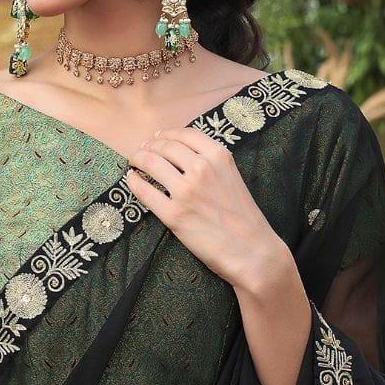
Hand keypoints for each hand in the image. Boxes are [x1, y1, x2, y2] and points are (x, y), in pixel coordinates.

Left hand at [126, 126, 284, 290]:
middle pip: (164, 146)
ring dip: (138, 159)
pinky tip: (132, 180)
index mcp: (219, 156)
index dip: (166, 134)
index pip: (184, 134)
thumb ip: (211, 163)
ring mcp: (186, 191)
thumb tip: (180, 154)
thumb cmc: (243, 217)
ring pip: (151, 162)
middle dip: (149, 146)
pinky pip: (144, 191)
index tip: (156, 137)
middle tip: (141, 151)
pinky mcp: (173, 214)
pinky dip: (134, 182)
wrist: (252, 250)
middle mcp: (201, 168)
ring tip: (134, 162)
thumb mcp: (232, 177)